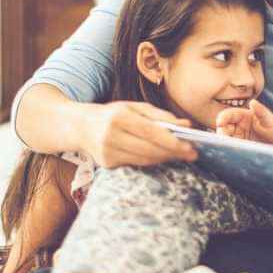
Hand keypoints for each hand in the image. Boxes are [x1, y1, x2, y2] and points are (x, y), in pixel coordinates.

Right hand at [82, 101, 196, 168]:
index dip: (172, 142)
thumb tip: (186, 126)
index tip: (191, 147)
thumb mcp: (135, 108)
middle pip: (149, 149)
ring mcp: (107, 152)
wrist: (80, 126)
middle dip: (173, 153)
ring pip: (144, 160)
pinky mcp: (106, 164)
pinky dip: (150, 161)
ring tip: (180, 155)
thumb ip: (161, 116)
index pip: (151, 132)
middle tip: (192, 154)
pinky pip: (136, 164)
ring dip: (164, 158)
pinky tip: (161, 157)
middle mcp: (111, 135)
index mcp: (119, 117)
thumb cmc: (113, 114)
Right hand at [215, 99, 272, 147]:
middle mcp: (239, 125)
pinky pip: (230, 146)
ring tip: (228, 147)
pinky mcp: (239, 146)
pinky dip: (228, 148)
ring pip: (225, 138)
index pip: (229, 114)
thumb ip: (261, 111)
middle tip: (224, 140)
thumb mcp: (270, 120)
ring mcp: (238, 136)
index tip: (220, 123)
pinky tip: (231, 152)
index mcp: (244, 115)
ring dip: (224, 142)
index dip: (222, 118)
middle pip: (223, 127)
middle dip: (221, 132)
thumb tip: (252, 102)